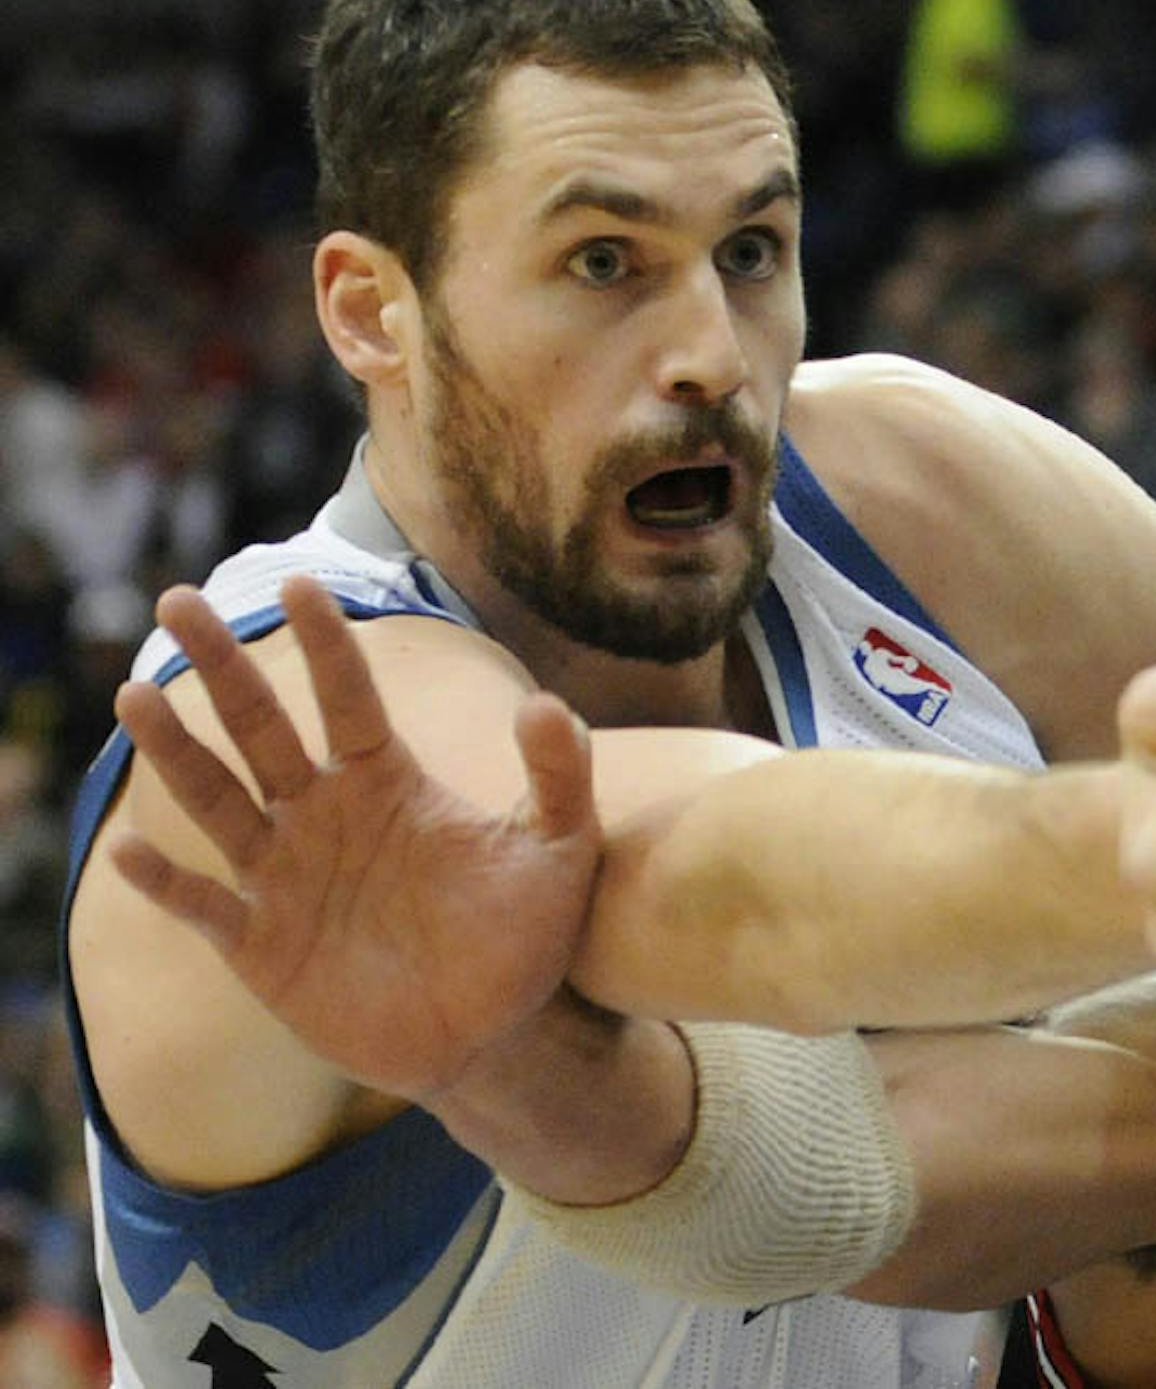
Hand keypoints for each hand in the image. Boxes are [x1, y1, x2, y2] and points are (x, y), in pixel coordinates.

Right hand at [109, 576, 602, 1101]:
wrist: (494, 1036)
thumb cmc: (525, 937)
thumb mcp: (561, 852)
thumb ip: (559, 777)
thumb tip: (546, 702)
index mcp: (388, 783)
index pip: (349, 698)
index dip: (327, 643)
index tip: (301, 583)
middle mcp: (325, 817)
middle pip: (262, 728)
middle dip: (221, 667)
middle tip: (179, 601)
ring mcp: (287, 879)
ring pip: (218, 801)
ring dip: (178, 751)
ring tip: (137, 695)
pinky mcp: (263, 947)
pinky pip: (205, 907)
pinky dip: (168, 885)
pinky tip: (129, 853)